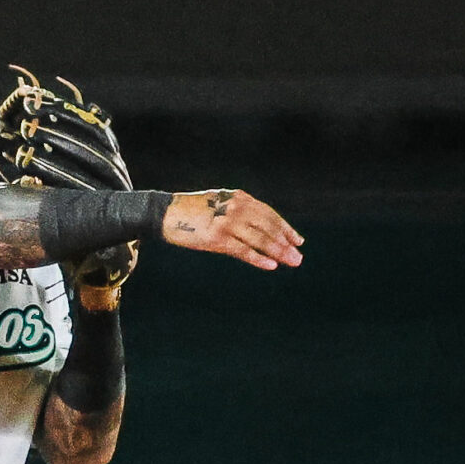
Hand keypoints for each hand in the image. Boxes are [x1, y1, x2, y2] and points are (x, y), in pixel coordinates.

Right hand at [163, 189, 303, 268]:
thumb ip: (240, 210)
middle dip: (286, 243)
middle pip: (269, 227)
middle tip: (298, 256)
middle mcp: (236, 208)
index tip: (298, 240)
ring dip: (278, 252)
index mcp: (239, 197)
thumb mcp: (221, 202)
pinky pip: (244, 251)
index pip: (269, 214)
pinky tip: (271, 265)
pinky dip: (259, 258)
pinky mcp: (217, 238)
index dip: (285, 228)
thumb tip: (261, 226)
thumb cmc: (193, 210)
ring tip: (292, 261)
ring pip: (260, 239)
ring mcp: (227, 223)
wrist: (165, 213)